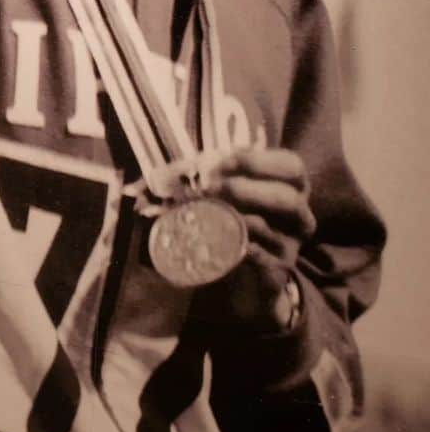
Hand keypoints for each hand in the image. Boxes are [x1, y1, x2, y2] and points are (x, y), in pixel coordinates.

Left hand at [197, 148, 314, 331]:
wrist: (237, 271)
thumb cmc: (226, 218)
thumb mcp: (211, 193)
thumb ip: (183, 182)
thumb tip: (135, 189)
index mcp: (287, 186)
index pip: (290, 165)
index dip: (257, 160)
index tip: (220, 160)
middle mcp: (296, 216)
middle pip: (290, 198)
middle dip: (248, 189)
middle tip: (211, 187)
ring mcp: (290, 245)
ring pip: (280, 231)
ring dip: (245, 217)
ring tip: (214, 211)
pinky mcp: (278, 271)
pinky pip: (267, 259)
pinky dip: (245, 248)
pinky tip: (224, 241)